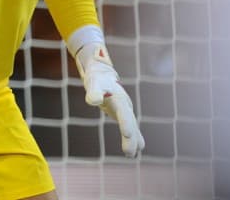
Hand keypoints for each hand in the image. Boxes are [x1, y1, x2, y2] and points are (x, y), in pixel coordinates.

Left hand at [75, 42, 144, 157]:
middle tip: (129, 153)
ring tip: (131, 155)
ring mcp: (126, 110)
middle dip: (131, 138)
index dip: (125, 123)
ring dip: (133, 141)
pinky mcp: (124, 115)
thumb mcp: (94, 83)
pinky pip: (130, 127)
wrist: (103, 75)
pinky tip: (136, 149)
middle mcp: (126, 106)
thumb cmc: (97, 80)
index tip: (127, 134)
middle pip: (130, 123)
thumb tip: (93, 101)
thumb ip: (93, 92)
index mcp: (119, 98)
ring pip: (132, 127)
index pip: (124, 112)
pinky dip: (133, 138)